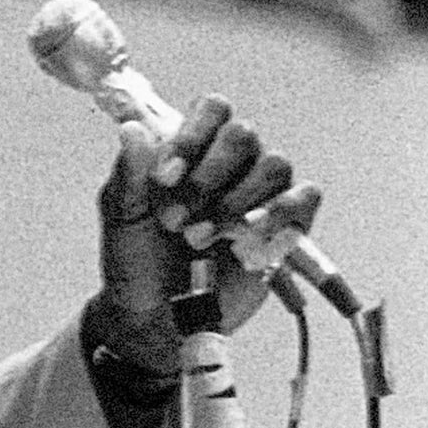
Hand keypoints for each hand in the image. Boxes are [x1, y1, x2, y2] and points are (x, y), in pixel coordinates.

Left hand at [92, 94, 321, 372]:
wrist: (153, 317)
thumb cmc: (135, 261)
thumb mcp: (122, 219)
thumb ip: (129, 175)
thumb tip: (131, 129)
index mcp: (192, 151)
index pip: (212, 110)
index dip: (193, 136)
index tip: (165, 177)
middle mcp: (231, 165)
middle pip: (244, 133)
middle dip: (209, 174)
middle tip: (175, 219)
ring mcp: (260, 194)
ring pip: (274, 165)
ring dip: (235, 201)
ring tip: (198, 239)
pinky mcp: (286, 226)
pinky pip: (304, 198)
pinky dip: (279, 214)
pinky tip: (245, 238)